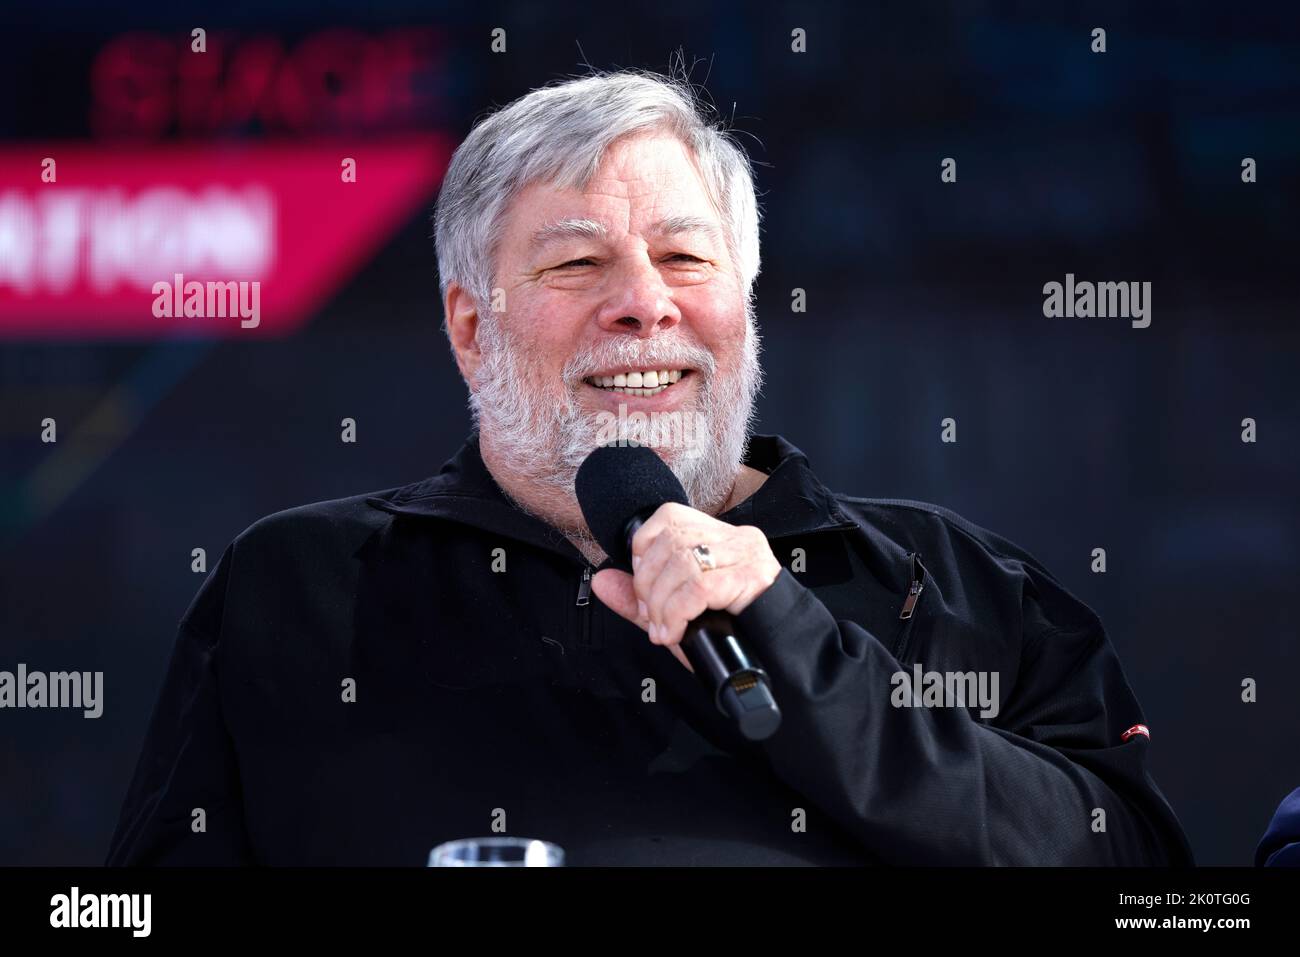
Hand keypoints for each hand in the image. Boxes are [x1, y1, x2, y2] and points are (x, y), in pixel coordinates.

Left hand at [588, 502, 781, 672]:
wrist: (779, 661)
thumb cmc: (731, 635)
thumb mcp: (676, 614)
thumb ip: (638, 598)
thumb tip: (601, 581)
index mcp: (719, 535)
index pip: (668, 517)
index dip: (644, 550)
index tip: (642, 588)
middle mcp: (736, 537)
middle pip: (670, 542)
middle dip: (648, 585)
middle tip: (651, 618)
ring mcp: (747, 553)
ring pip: (682, 562)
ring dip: (660, 603)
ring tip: (664, 628)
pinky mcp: (753, 576)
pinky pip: (699, 587)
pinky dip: (677, 613)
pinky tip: (675, 632)